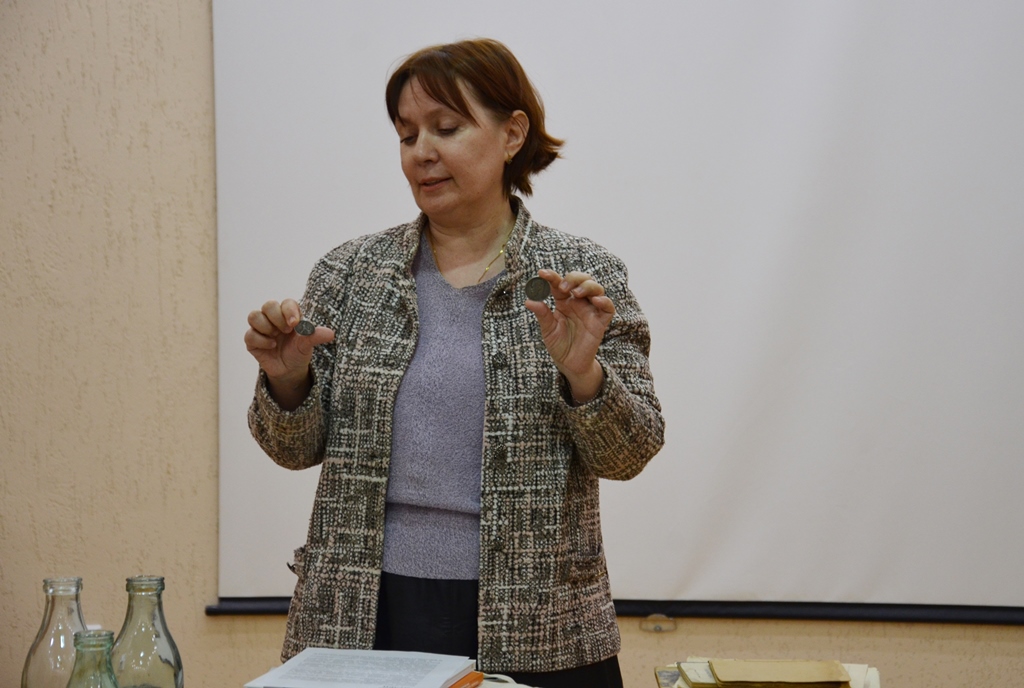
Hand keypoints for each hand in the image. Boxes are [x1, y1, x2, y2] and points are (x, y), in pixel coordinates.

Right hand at [245, 299, 334, 407]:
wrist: (289, 370)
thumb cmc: (299, 352)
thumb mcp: (308, 345)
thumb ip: (316, 336)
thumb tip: (331, 334)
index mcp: (288, 315)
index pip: (286, 303)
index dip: (289, 310)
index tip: (295, 323)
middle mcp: (273, 318)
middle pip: (268, 305)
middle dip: (277, 318)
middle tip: (286, 331)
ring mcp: (261, 328)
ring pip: (254, 316)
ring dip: (266, 326)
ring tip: (276, 338)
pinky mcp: (252, 340)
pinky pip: (249, 334)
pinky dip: (261, 340)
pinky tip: (272, 346)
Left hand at [524, 269, 614, 402]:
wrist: (569, 364)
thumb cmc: (559, 345)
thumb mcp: (548, 330)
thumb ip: (542, 314)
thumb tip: (529, 300)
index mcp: (564, 302)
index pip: (559, 284)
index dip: (552, 277)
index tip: (541, 273)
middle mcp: (579, 302)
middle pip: (581, 279)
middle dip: (572, 278)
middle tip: (562, 288)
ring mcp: (591, 310)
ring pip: (596, 288)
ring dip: (587, 286)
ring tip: (576, 293)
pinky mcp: (601, 321)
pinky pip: (608, 307)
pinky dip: (604, 301)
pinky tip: (596, 300)